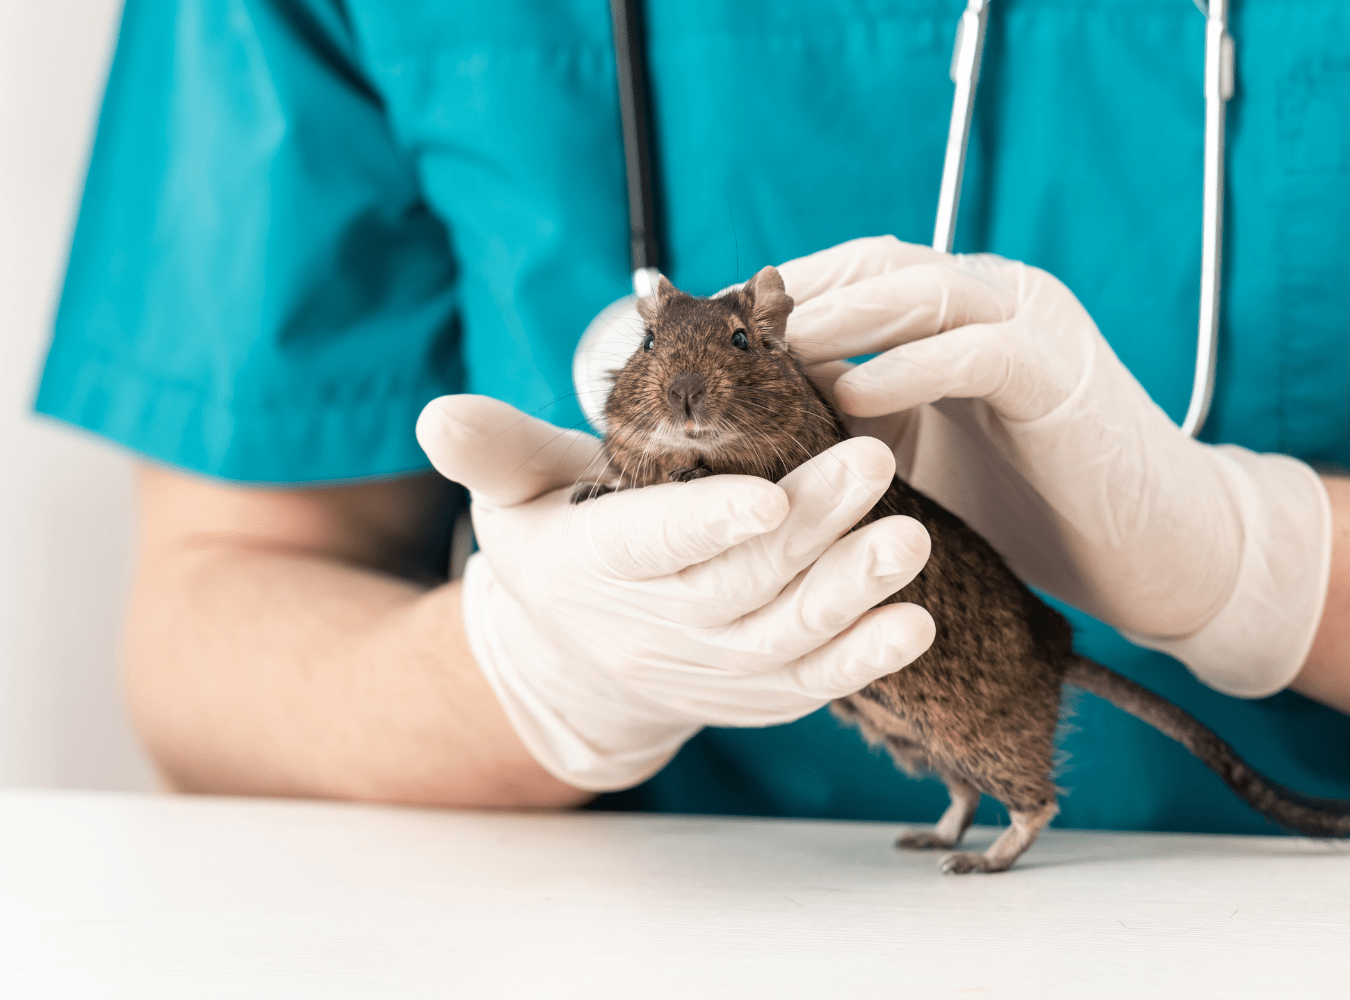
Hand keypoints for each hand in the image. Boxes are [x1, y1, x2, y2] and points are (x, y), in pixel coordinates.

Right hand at [416, 395, 935, 790]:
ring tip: (909, 537)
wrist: (585, 657)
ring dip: (852, 591)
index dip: (707, 525)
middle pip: (739, 582)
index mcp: (595, 564)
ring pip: (787, 636)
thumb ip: (493, 449)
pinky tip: (915, 622)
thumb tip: (435, 415)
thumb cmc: (563, 542)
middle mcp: (656, 627)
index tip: (766, 497)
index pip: (654, 543)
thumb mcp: (514, 491)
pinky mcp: (761, 692)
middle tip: (871, 464)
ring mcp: (714, 667)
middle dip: (811, 527)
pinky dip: (866, 658)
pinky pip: (815, 682)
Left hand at [778, 237, 1330, 697]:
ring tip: (772, 347)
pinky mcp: (1059, 372)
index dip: (781, 295)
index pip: (854, 272)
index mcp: (956, 313)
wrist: (1152, 551)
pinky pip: (974, 350)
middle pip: (876, 263)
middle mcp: (993, 301)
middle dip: (796, 292)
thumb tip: (749, 422)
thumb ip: (854, 422)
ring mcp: (1031, 327)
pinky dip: (906, 365)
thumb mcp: (920, 456)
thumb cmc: (1031, 507)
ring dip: (841, 312)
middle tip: (724, 331)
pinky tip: (848, 392)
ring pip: (921, 288)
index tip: (710, 333)